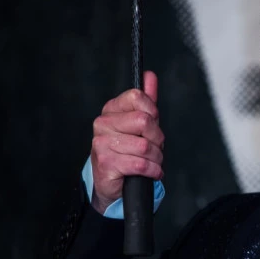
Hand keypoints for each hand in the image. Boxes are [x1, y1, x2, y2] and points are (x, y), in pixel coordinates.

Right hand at [90, 71, 164, 213]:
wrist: (111, 182)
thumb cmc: (127, 151)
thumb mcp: (138, 125)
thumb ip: (146, 101)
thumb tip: (150, 77)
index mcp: (111, 110)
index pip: (138, 97)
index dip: (153, 113)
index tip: (152, 126)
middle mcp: (102, 124)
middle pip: (144, 122)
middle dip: (157, 138)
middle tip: (154, 147)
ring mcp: (102, 144)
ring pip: (145, 146)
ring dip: (156, 158)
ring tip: (151, 162)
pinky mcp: (106, 163)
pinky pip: (141, 164)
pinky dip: (153, 170)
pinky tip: (151, 172)